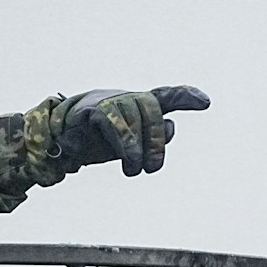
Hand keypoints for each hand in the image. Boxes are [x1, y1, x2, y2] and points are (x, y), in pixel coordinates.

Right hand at [55, 86, 209, 174]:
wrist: (61, 141)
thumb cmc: (99, 140)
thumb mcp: (132, 144)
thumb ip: (154, 137)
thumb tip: (170, 126)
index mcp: (137, 106)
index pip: (165, 96)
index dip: (185, 97)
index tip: (205, 103)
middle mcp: (126, 98)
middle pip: (152, 108)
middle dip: (156, 140)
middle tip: (151, 168)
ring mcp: (109, 100)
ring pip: (134, 116)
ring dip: (139, 147)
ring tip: (134, 169)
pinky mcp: (92, 110)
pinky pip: (114, 121)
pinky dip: (126, 141)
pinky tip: (129, 159)